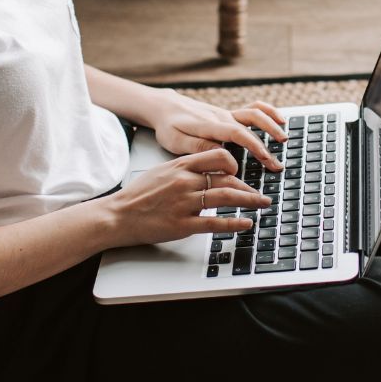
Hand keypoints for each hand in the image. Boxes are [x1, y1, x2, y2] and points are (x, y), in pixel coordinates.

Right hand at [104, 147, 273, 246]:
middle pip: (227, 179)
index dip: (235, 164)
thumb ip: (186, 169)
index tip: (242, 173)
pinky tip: (246, 223)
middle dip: (248, 187)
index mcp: (181, 166)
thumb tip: (208, 172)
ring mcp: (184, 203)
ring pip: (225, 198)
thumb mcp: (162, 172)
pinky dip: (234, 223)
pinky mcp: (182, 224)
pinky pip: (215, 222)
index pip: (218, 156)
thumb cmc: (139, 195)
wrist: (118, 215)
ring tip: (262, 204)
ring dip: (249, 201)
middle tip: (262, 194)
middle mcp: (185, 181)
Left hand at [146, 91, 287, 172]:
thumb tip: (221, 154)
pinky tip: (280, 120)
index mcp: (209, 125)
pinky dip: (268, 112)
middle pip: (249, 126)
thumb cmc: (169, 127)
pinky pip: (253, 108)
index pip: (236, 133)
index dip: (253, 145)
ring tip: (284, 138)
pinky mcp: (229, 114)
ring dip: (271, 124)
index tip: (265, 158)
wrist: (166, 107)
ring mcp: (227, 114)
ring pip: (254, 113)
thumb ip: (198, 147)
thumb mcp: (176, 141)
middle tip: (277, 164)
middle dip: (266, 144)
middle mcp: (221, 117)